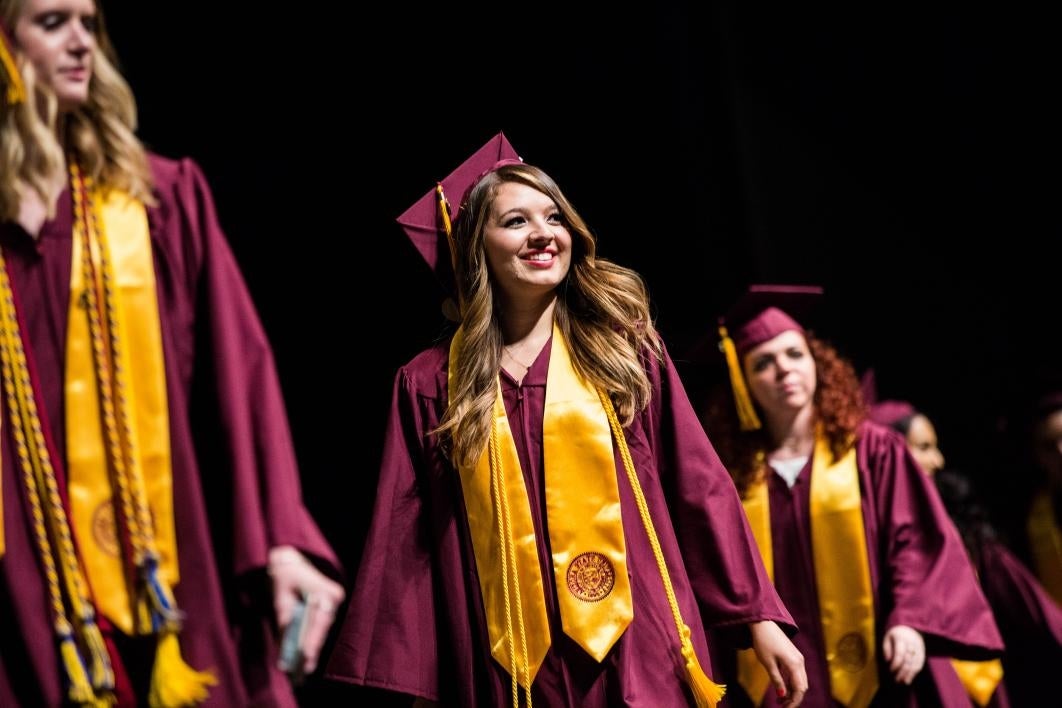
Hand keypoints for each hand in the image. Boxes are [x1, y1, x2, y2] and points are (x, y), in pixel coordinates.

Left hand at [268, 545, 344, 674]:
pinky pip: (321, 625)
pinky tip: (306, 655)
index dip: (312, 641)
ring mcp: (334, 600)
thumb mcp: (280, 597)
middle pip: (322, 628)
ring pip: (323, 629)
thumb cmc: (284, 576)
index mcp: (324, 590)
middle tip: (303, 671)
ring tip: (304, 668)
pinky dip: (313, 639)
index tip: (306, 658)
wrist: (292, 559)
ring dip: (313, 647)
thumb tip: (285, 647)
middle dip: (311, 649)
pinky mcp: (330, 605)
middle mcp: (333, 596)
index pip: (319, 621)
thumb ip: (285, 620)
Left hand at [750, 620, 807, 706]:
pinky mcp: (793, 655)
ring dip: (792, 691)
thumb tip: (782, 696)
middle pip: (802, 686)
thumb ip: (776, 680)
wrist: (762, 623)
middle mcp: (800, 661)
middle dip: (794, 698)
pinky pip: (796, 673)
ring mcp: (798, 658)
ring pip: (800, 680)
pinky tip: (781, 688)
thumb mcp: (768, 663)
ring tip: (779, 700)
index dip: (794, 702)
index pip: (800, 689)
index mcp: (795, 664)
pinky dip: (791, 683)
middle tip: (780, 705)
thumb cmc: (763, 642)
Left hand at [882, 624, 924, 684]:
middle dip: (902, 672)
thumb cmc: (896, 633)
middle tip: (897, 680)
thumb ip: (886, 648)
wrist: (911, 626)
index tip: (891, 670)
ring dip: (910, 674)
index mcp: (901, 638)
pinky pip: (921, 663)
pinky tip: (910, 677)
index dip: (896, 664)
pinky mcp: (923, 652)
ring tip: (904, 682)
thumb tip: (888, 660)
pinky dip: (916, 672)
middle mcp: (911, 643)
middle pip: (908, 660)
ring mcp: (919, 648)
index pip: (900, 654)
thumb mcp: (887, 637)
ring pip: (916, 663)